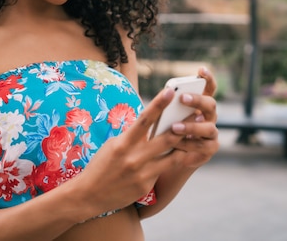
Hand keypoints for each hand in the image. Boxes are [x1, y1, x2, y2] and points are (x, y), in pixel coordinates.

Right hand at [73, 87, 185, 214]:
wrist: (88, 195)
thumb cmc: (102, 165)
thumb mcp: (114, 145)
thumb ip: (133, 136)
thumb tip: (152, 125)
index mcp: (123, 143)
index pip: (145, 119)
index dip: (159, 103)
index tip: (171, 91)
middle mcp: (134, 157)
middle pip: (166, 138)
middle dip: (184, 125)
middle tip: (197, 114)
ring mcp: (142, 173)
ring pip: (173, 156)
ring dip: (185, 145)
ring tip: (196, 135)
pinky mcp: (146, 186)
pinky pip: (163, 171)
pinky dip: (170, 162)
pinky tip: (179, 156)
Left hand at [169, 67, 219, 168]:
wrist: (167, 158)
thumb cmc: (165, 131)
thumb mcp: (166, 116)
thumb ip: (169, 107)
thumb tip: (165, 95)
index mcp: (200, 105)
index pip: (209, 88)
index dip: (208, 78)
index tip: (200, 69)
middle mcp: (209, 117)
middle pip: (211, 105)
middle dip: (198, 101)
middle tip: (183, 98)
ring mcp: (212, 133)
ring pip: (209, 128)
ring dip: (191, 127)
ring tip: (174, 127)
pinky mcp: (209, 150)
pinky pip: (203, 146)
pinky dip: (189, 145)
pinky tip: (176, 145)